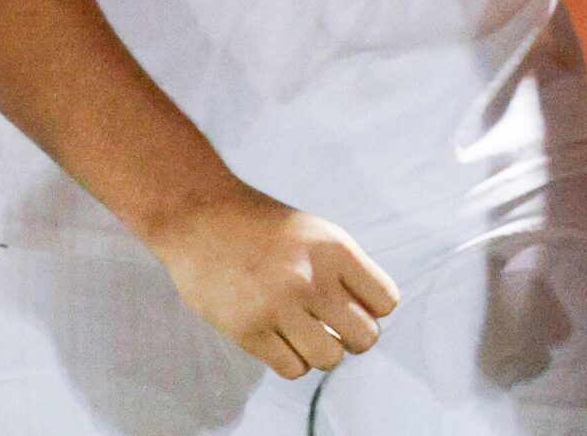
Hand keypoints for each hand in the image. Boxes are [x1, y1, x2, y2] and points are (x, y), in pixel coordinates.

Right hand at [139, 183, 398, 378]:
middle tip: (332, 327)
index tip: (351, 303)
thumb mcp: (317, 233)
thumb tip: (371, 314)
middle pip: (366, 337)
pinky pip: (291, 369)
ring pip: (330, 359)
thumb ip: (345, 269)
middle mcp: (312, 278)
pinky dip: (292, 362)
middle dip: (353, 337)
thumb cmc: (262, 227)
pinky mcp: (247, 330)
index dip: (372, 309)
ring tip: (305, 335)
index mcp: (336, 249)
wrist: (200, 217)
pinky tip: (280, 341)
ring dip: (321, 353)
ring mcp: (278, 306)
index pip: (386, 301)